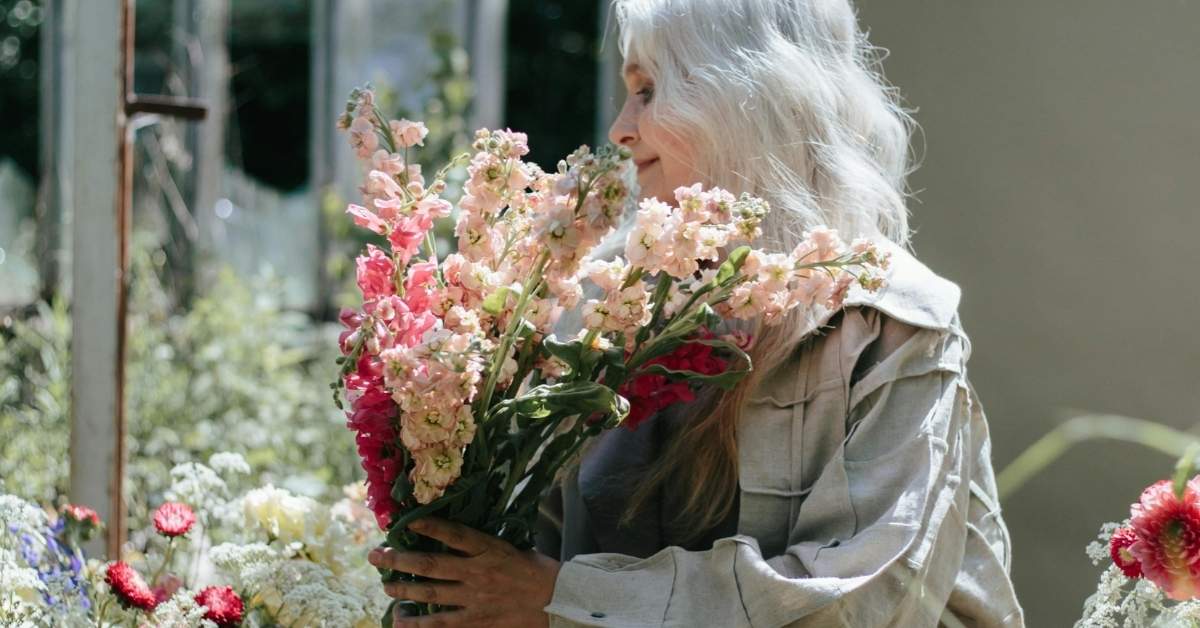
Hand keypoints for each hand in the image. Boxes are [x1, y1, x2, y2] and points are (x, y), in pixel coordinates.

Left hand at [368, 517, 561, 627]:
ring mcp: (475, 598)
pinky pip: (440, 623)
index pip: (454, 534)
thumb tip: (450, 533)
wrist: (556, 601)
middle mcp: (478, 572)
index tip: (407, 521)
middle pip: (431, 564)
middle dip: (399, 559)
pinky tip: (399, 619)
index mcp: (489, 548)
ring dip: (402, 589)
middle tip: (376, 555)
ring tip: (384, 585)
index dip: (429, 526)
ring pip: (430, 593)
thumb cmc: (533, 569)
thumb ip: (480, 542)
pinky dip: (417, 623)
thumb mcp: (510, 546)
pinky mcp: (476, 620)